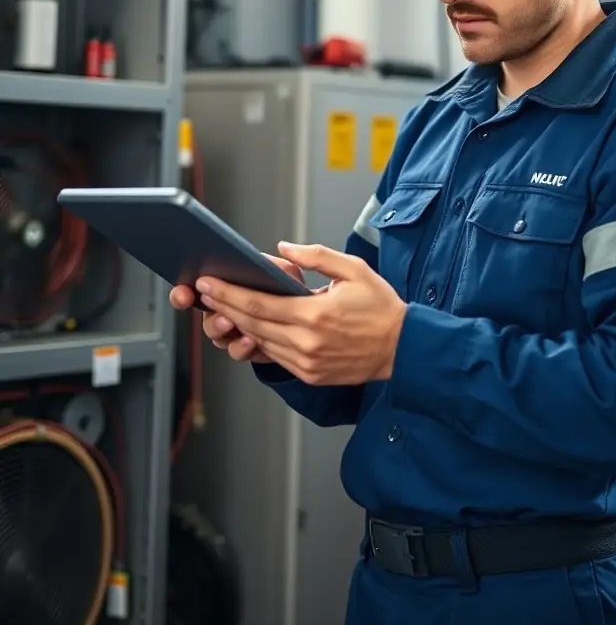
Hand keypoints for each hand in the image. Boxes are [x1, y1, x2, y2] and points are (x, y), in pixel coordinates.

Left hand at [196, 242, 406, 384]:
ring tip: (220, 308)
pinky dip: (258, 341)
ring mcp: (307, 363)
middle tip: (203, 292)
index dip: (228, 293)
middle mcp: (307, 342)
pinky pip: (275, 357)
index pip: (258, 303)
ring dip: (237, 325)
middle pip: (252, 324)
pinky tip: (248, 328)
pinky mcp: (310, 375)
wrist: (403, 348)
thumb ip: (316, 256)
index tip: (208, 283)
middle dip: (223, 306)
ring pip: (260, 342)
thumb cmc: (381, 306)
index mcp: (315, 314)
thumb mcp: (354, 269)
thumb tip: (283, 248)